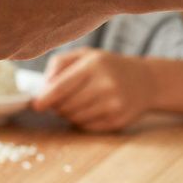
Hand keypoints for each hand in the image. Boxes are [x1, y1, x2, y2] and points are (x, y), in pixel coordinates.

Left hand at [32, 48, 154, 131]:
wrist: (146, 81)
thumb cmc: (106, 66)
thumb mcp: (84, 55)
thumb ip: (59, 64)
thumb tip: (43, 88)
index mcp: (94, 65)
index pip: (61, 87)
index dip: (45, 99)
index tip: (35, 105)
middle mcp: (106, 84)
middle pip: (65, 105)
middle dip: (56, 106)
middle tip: (59, 100)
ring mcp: (115, 104)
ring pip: (74, 118)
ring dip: (68, 114)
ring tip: (76, 103)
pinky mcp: (119, 120)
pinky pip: (87, 127)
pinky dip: (81, 121)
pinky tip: (89, 110)